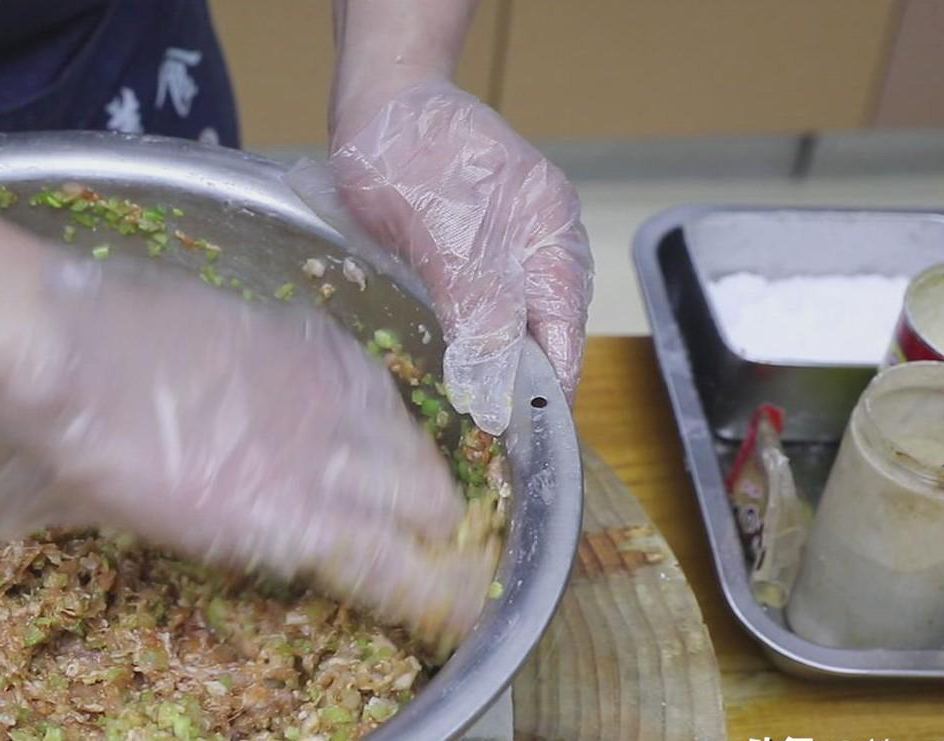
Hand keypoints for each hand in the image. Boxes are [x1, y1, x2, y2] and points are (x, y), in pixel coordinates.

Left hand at [0, 254, 495, 644]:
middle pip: (412, 501)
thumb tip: (144, 531)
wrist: (58, 345)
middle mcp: (307, 463)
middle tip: (439, 538)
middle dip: (435, 528)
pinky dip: (382, 403)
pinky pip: (363, 377)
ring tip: (426, 481)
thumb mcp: (114, 521)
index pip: (383, 566)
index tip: (456, 605)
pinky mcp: (290, 340)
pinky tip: (382, 411)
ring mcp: (304, 395)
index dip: (431, 591)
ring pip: (399, 437)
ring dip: (420, 468)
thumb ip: (177, 532)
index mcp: (270, 522)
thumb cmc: (67, 447)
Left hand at [318, 80, 593, 433]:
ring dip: (493, 363)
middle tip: (480, 433)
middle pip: (546, 334)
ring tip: (464, 406)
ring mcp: (514, 242)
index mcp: (551, 237)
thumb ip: (477, 309)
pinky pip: (488, 304)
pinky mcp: (479, 245)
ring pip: (516, 323)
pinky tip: (450, 356)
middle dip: (517, 384)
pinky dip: (473, 334)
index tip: (515, 440)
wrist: (379, 98)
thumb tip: (497, 387)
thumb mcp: (441, 236)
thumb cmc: (407, 152)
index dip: (542, 391)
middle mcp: (544, 242)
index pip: (564, 337)